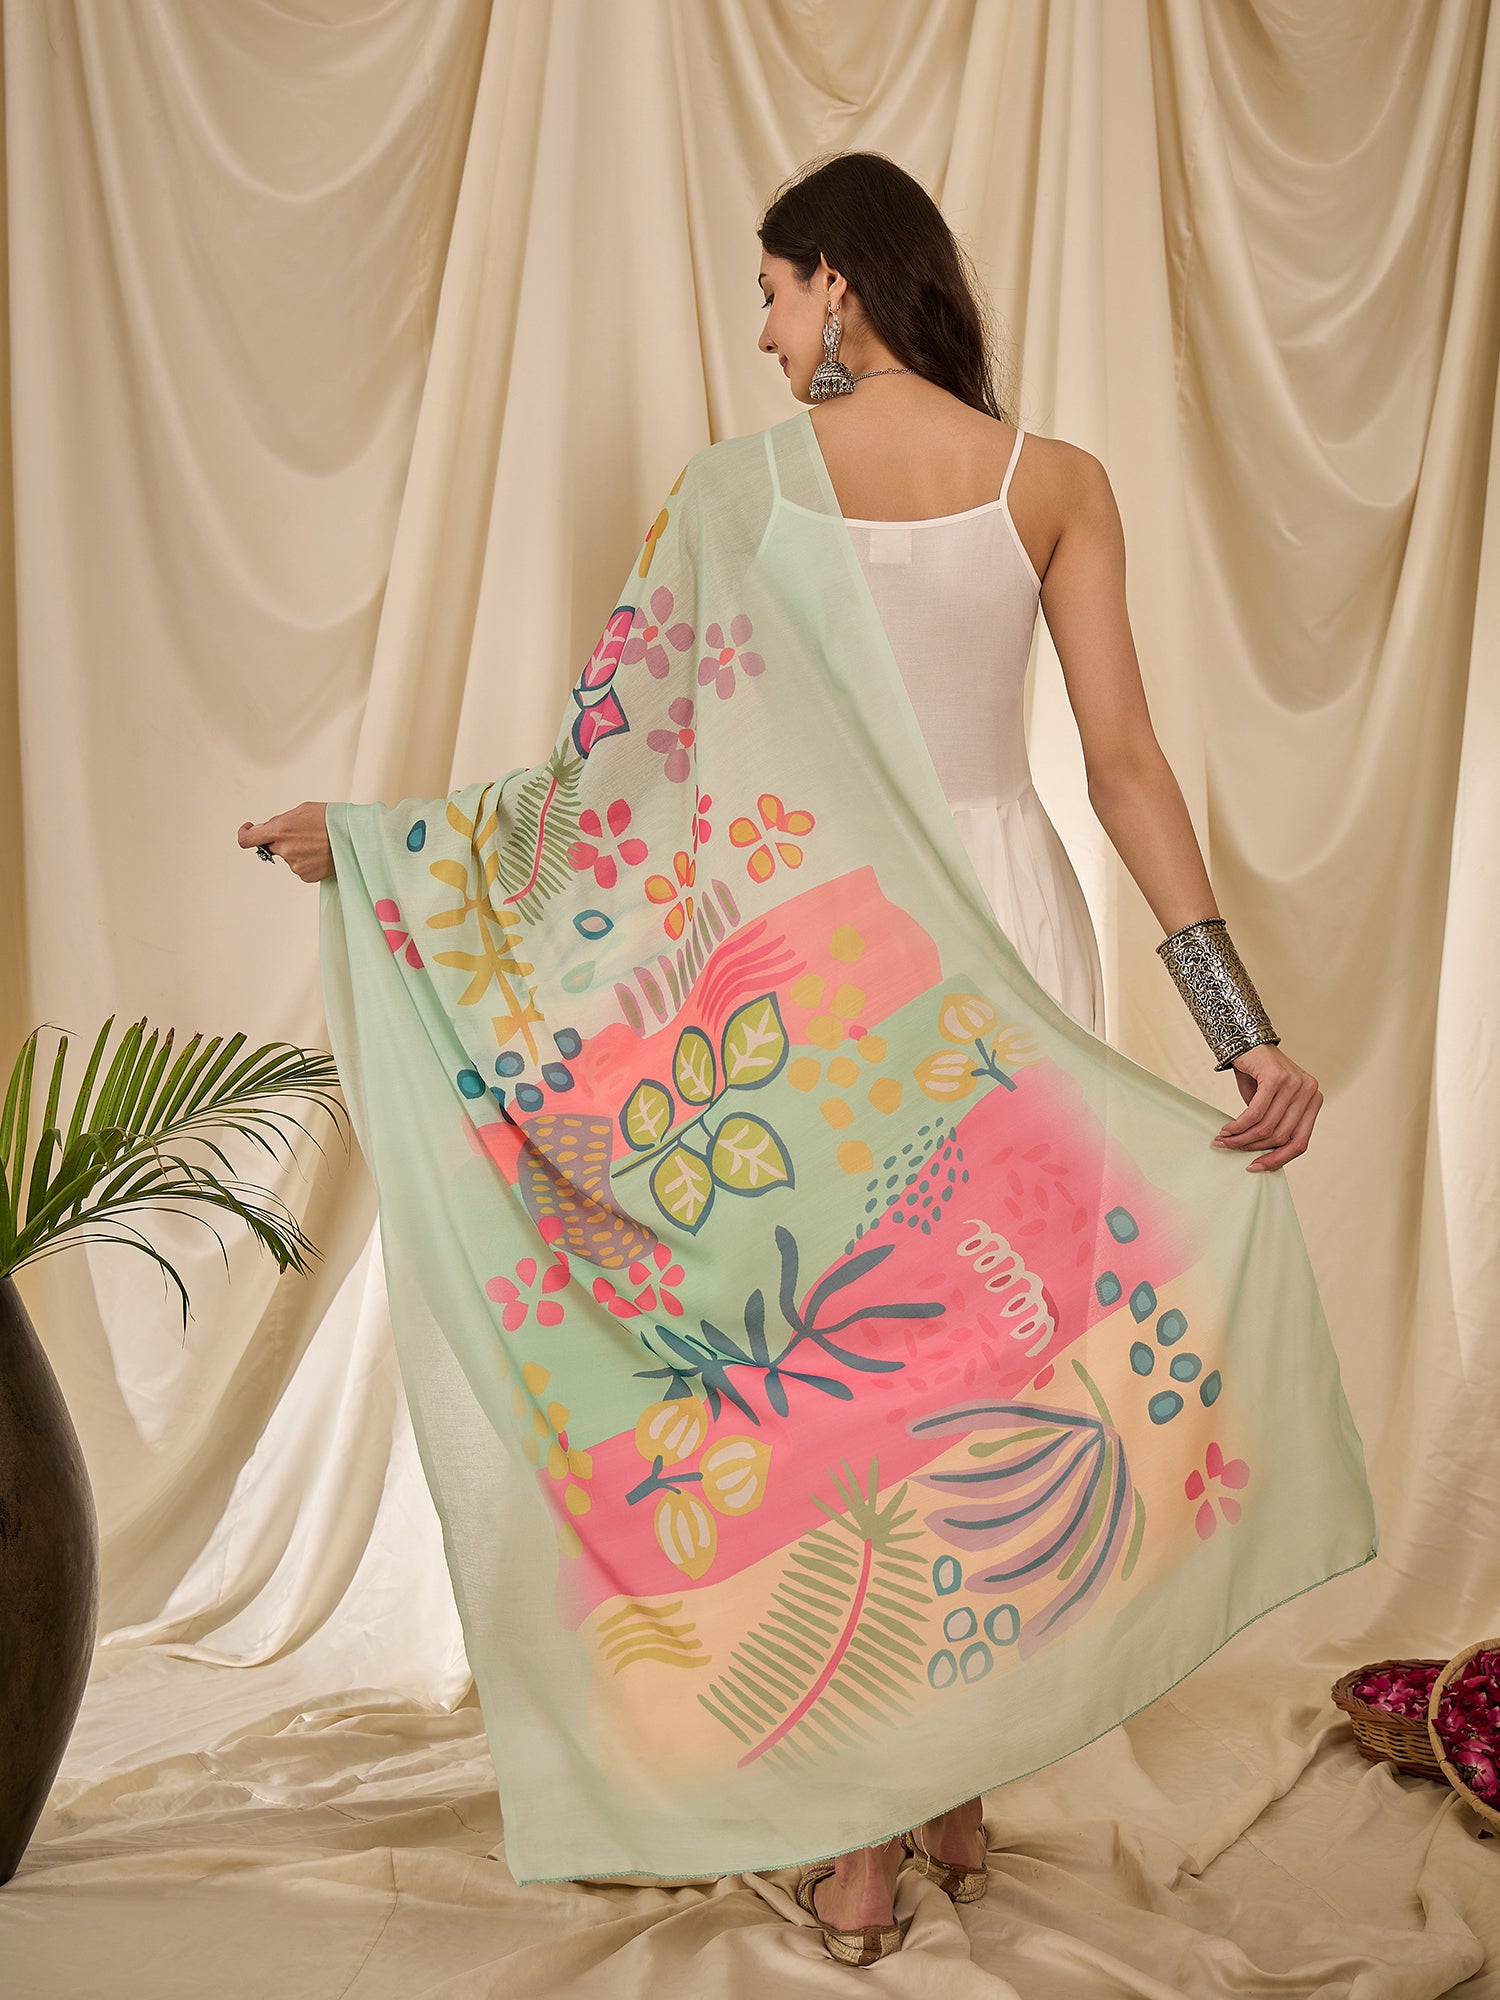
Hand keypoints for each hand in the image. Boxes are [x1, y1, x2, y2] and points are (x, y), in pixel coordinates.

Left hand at [238, 802, 331, 882]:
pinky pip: (299, 868)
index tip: (248, 830)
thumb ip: (279, 820)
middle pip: (271, 847)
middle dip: (281, 841)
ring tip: (317, 843)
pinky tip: (321, 853)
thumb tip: (262, 829)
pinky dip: (307, 861)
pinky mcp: (306, 876)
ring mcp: (295, 865)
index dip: (244, 834)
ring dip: (297, 851)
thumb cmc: (332, 819)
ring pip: (288, 857)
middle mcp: (285, 849)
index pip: (248, 839)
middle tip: (302, 834)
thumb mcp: (303, 810)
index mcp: (281, 829)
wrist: (356, 836)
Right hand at [1210, 1043, 1321, 1171]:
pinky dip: (1239, 1125)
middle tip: (1230, 1148)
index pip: (1300, 1142)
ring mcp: (1296, 1084)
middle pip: (1281, 1136)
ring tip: (1223, 1140)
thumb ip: (1273, 1125)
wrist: (1247, 1041)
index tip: (1256, 1166)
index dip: (1278, 1159)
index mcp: (1314, 1101)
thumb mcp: (1270, 1103)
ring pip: (1267, 1126)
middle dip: (1252, 1147)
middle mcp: (1310, 1092)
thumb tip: (1262, 1155)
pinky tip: (1227, 1129)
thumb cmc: (1258, 1073)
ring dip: (1241, 1137)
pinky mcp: (1277, 1078)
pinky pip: (1255, 1112)